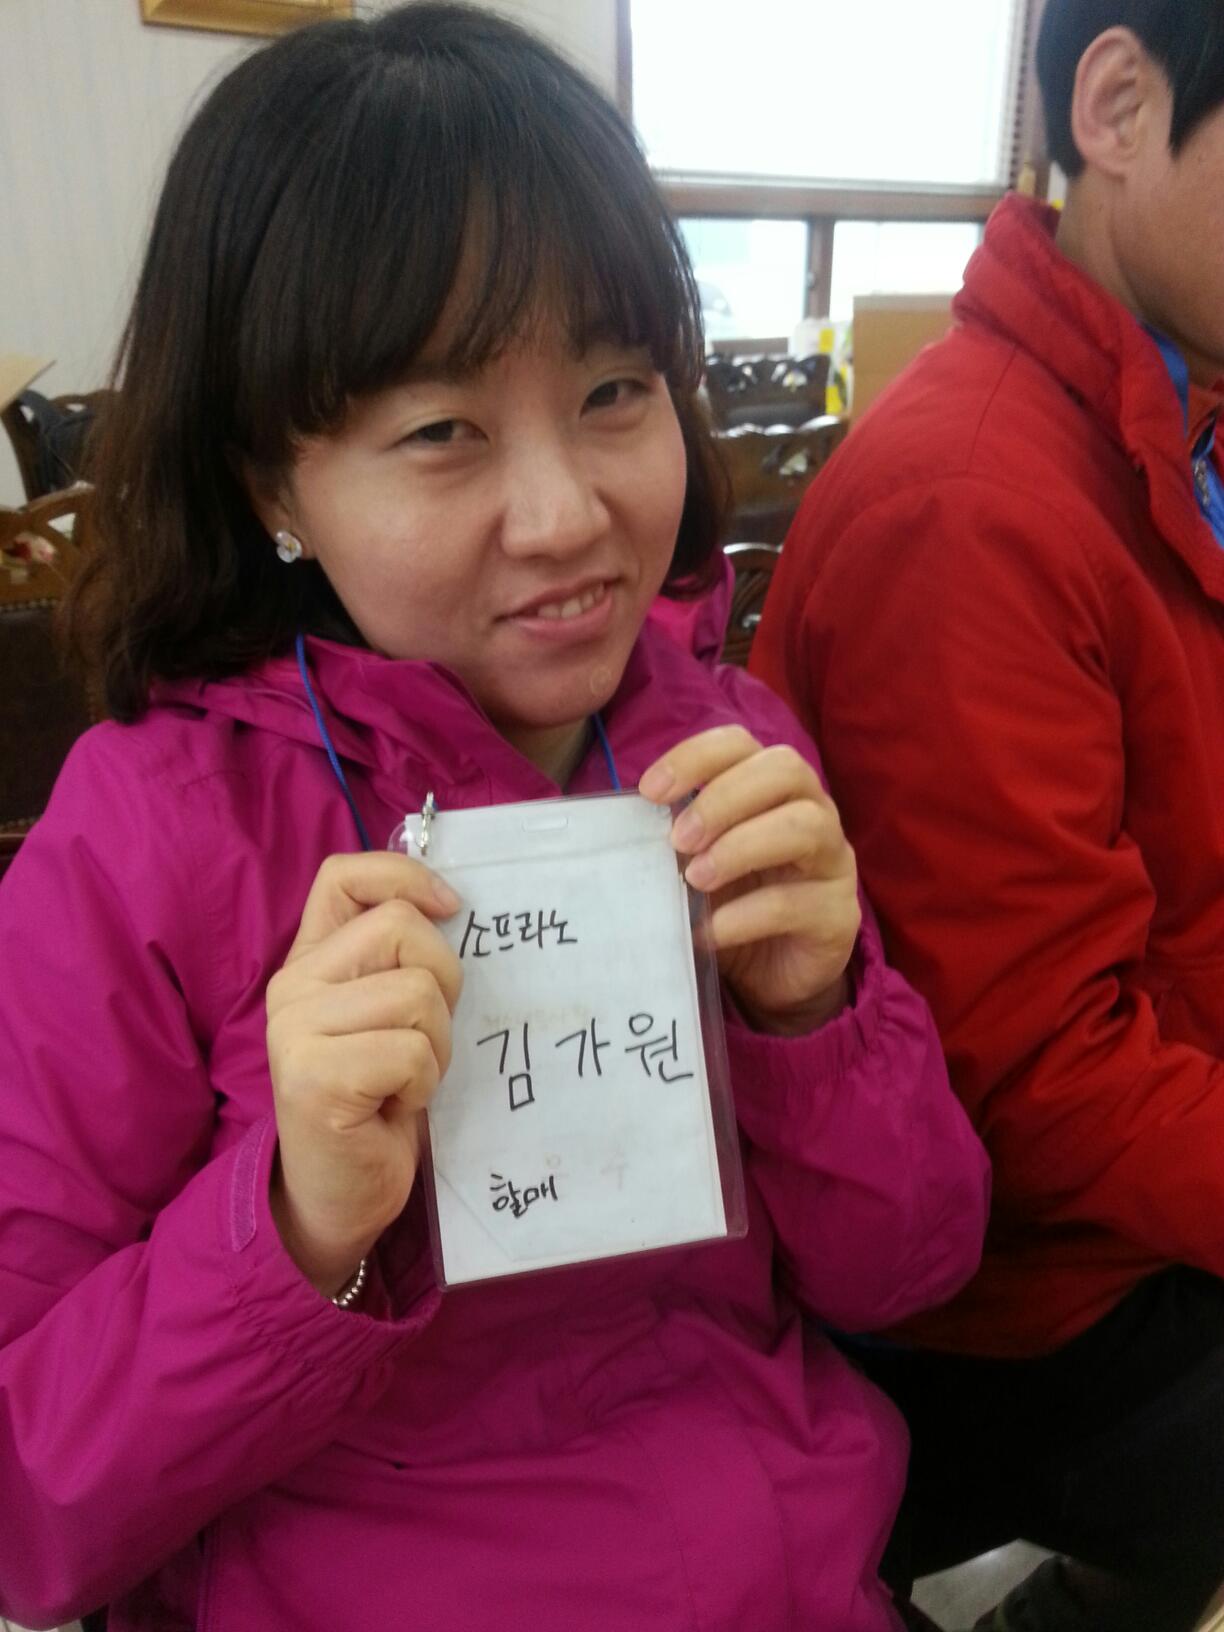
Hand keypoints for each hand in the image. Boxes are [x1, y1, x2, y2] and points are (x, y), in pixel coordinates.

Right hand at [266, 853, 462, 1295]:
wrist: (340, 1193)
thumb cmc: (378, 1099)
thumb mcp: (387, 1015)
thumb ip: (398, 960)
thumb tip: (452, 905)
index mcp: (308, 961)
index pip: (344, 876)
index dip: (405, 876)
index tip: (451, 909)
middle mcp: (292, 987)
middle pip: (402, 928)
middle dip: (442, 983)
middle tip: (421, 1040)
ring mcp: (296, 1031)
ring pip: (417, 993)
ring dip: (435, 1045)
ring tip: (404, 1080)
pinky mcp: (314, 1078)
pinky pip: (412, 1052)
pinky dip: (422, 1084)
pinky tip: (392, 1108)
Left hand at [639, 727, 858, 1034]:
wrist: (775, 973)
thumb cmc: (734, 902)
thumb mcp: (699, 863)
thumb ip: (678, 840)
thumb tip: (630, 833)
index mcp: (772, 788)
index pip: (741, 744)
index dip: (695, 757)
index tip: (651, 791)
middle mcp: (813, 811)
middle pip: (784, 769)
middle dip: (723, 798)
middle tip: (679, 839)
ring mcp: (834, 861)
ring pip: (805, 826)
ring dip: (740, 847)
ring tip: (695, 879)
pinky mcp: (838, 915)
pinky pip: (797, 902)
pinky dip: (744, 916)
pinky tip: (709, 931)